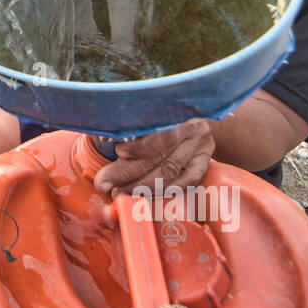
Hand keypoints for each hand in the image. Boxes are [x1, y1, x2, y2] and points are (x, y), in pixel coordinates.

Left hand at [93, 119, 214, 199]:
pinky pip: (185, 182)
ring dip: (141, 185)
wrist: (195, 125)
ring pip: (169, 171)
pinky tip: (145, 194)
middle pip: (160, 155)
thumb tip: (102, 139)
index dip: (139, 144)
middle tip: (105, 183)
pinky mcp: (205, 164)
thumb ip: (133, 128)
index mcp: (177, 112)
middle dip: (128, 172)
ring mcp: (202, 148)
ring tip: (119, 191)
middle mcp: (193, 129)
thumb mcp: (151, 117)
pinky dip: (163, 190)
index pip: (159, 131)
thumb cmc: (163, 120)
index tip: (119, 151)